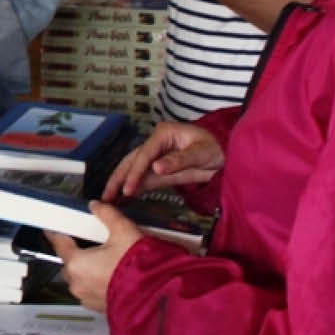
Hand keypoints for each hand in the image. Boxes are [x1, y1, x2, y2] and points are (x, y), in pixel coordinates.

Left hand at [45, 202, 142, 312]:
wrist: (156, 296)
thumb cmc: (138, 267)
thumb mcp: (124, 231)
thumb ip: (107, 215)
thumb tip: (97, 206)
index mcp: (77, 263)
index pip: (59, 243)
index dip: (56, 233)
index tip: (52, 228)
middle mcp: (77, 283)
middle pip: (70, 261)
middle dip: (79, 252)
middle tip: (94, 243)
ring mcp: (87, 298)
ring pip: (80, 277)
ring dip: (88, 268)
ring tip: (107, 259)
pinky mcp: (98, 307)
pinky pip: (91, 290)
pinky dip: (98, 282)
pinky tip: (113, 275)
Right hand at [102, 121, 223, 200]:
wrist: (228, 153)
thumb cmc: (216, 147)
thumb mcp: (200, 152)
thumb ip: (178, 160)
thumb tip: (155, 167)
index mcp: (163, 134)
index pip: (143, 155)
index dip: (134, 173)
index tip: (127, 189)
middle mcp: (156, 144)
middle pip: (132, 160)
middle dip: (118, 178)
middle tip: (107, 196)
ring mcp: (157, 157)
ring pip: (134, 169)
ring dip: (122, 184)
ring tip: (109, 199)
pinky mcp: (162, 169)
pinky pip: (145, 179)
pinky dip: (134, 188)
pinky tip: (124, 197)